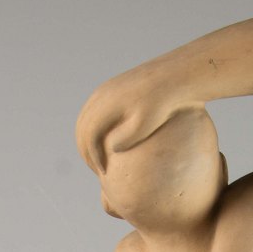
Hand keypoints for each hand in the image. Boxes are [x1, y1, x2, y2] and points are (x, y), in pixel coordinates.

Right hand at [76, 71, 190, 170]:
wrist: (170, 78)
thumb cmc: (161, 105)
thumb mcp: (145, 124)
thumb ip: (127, 137)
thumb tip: (111, 147)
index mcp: (106, 104)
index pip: (90, 136)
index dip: (94, 157)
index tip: (105, 173)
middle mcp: (99, 96)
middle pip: (82, 131)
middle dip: (87, 154)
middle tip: (99, 172)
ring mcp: (101, 92)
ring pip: (83, 123)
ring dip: (87, 144)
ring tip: (100, 162)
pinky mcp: (107, 92)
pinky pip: (91, 116)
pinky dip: (92, 133)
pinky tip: (104, 146)